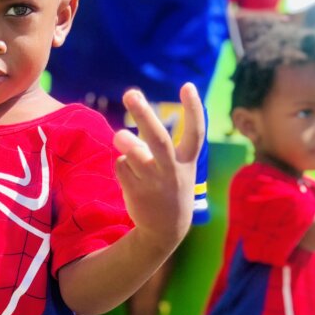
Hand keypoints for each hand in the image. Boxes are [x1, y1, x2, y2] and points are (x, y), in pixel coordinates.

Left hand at [113, 83, 204, 246]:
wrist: (166, 228)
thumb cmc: (171, 186)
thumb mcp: (179, 166)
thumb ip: (161, 144)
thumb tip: (132, 122)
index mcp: (188, 161)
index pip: (195, 132)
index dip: (193, 109)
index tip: (187, 86)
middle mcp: (172, 171)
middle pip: (158, 140)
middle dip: (144, 115)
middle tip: (130, 93)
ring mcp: (154, 183)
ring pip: (134, 155)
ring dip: (124, 141)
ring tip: (119, 136)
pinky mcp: (136, 192)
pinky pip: (121, 167)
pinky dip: (121, 163)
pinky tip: (128, 171)